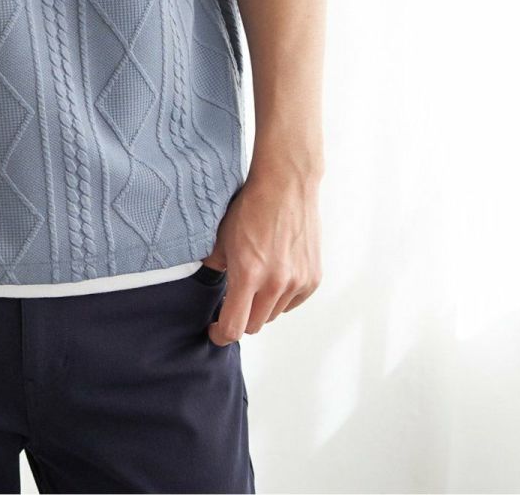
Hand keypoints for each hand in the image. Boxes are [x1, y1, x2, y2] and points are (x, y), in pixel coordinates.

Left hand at [202, 165, 322, 346]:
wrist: (286, 186)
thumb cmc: (251, 208)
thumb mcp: (222, 237)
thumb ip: (214, 266)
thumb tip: (206, 282)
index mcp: (249, 275)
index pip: (234, 327)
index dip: (220, 334)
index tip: (215, 330)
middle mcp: (276, 283)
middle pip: (254, 325)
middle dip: (240, 317)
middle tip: (233, 300)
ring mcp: (297, 282)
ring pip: (274, 314)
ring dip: (261, 306)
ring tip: (256, 279)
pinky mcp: (313, 279)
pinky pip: (292, 302)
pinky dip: (281, 296)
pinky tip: (274, 273)